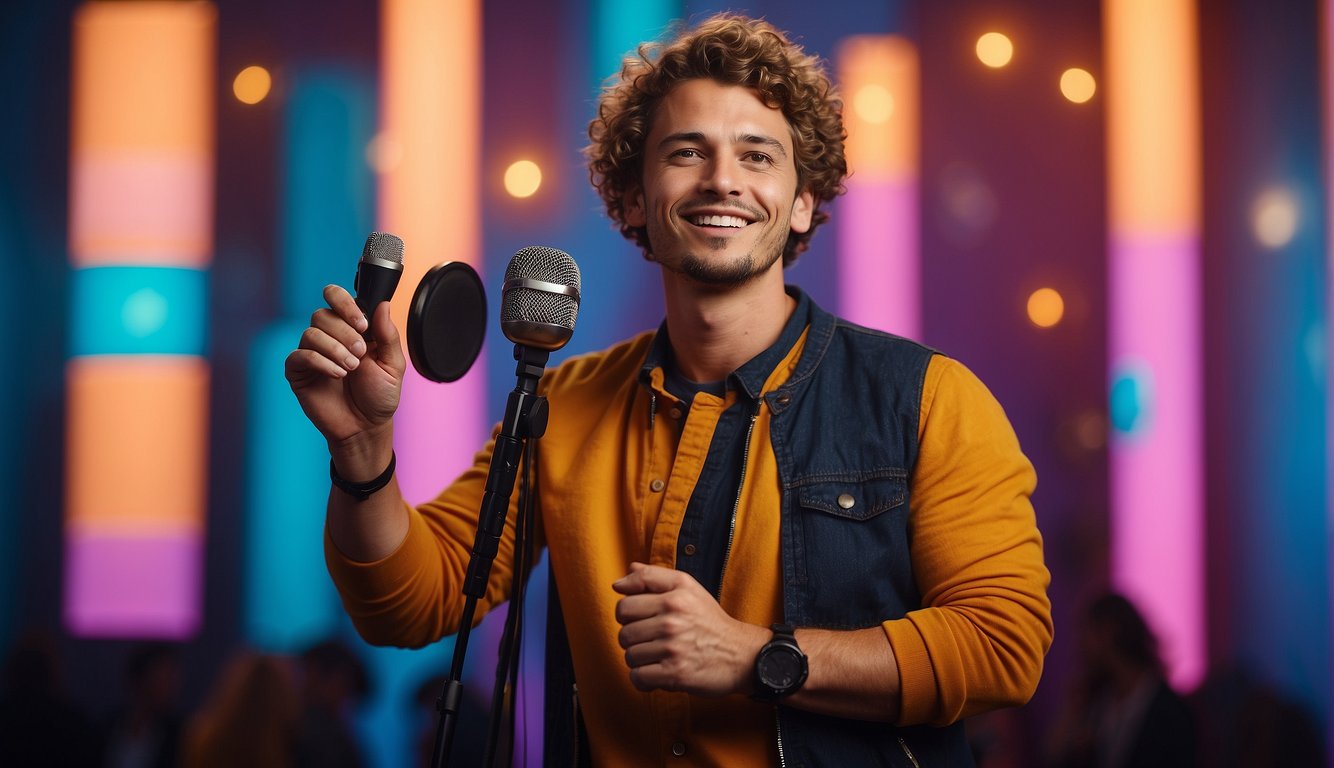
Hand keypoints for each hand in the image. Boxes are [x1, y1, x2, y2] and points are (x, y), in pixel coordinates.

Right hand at [284, 285, 404, 453]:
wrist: (366, 427)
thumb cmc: (379, 396)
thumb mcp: (393, 365)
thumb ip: (388, 335)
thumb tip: (383, 305)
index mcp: (351, 329)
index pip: (336, 297)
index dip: (345, 304)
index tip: (363, 324)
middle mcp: (329, 336)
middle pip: (322, 314)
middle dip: (344, 332)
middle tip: (361, 353)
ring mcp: (312, 353)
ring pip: (311, 333)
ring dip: (334, 349)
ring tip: (351, 368)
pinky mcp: (299, 372)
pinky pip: (300, 355)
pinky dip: (320, 362)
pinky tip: (337, 374)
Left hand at [612, 563, 768, 696]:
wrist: (741, 655)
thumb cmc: (710, 620)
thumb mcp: (687, 587)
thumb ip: (651, 578)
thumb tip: (618, 583)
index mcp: (673, 597)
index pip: (624, 606)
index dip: (629, 616)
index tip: (644, 620)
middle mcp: (672, 621)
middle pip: (624, 633)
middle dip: (634, 639)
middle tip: (653, 640)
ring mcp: (673, 649)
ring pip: (630, 657)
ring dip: (641, 660)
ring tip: (658, 656)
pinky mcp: (676, 674)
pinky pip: (638, 678)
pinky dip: (644, 680)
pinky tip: (657, 673)